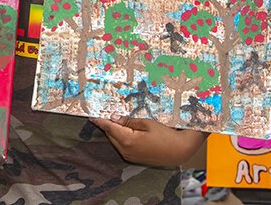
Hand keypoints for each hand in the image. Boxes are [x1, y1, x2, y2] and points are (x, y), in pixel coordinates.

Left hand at [92, 114, 206, 166]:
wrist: (179, 151)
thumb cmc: (165, 134)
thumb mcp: (147, 123)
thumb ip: (128, 121)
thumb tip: (113, 117)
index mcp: (127, 140)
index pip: (108, 127)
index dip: (99, 120)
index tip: (91, 114)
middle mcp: (125, 150)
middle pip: (110, 134)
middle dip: (107, 124)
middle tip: (104, 112)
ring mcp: (129, 156)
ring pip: (115, 140)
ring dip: (114, 130)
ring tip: (114, 118)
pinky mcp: (134, 158)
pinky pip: (122, 146)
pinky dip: (120, 137)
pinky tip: (124, 129)